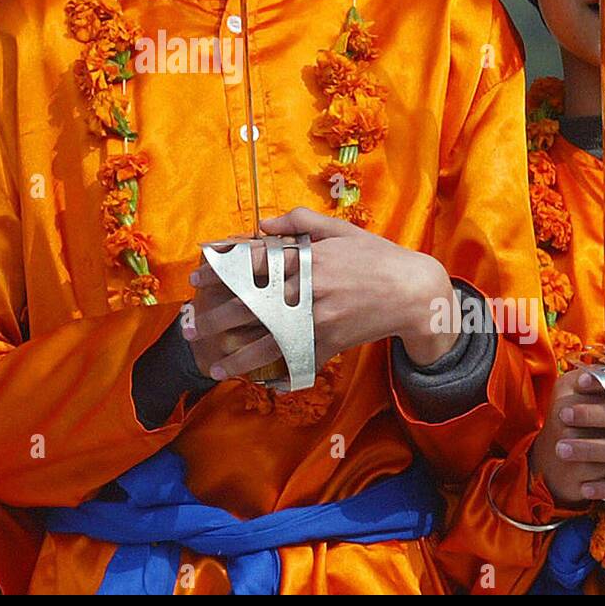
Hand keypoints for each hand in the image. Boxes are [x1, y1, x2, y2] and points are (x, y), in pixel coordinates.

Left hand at [183, 206, 455, 380]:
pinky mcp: (331, 342)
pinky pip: (299, 360)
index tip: (197, 280)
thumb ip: (299, 222)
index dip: (221, 272)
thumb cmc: (374, 256)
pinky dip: (279, 374)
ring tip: (214, 367)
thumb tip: (261, 224)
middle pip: (252, 306)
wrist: (412, 292)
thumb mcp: (339, 229)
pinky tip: (258, 383)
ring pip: (270, 342)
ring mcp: (318, 320)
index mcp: (307, 258)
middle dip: (217, 319)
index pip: (253, 264)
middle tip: (192, 327)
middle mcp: (308, 290)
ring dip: (239, 357)